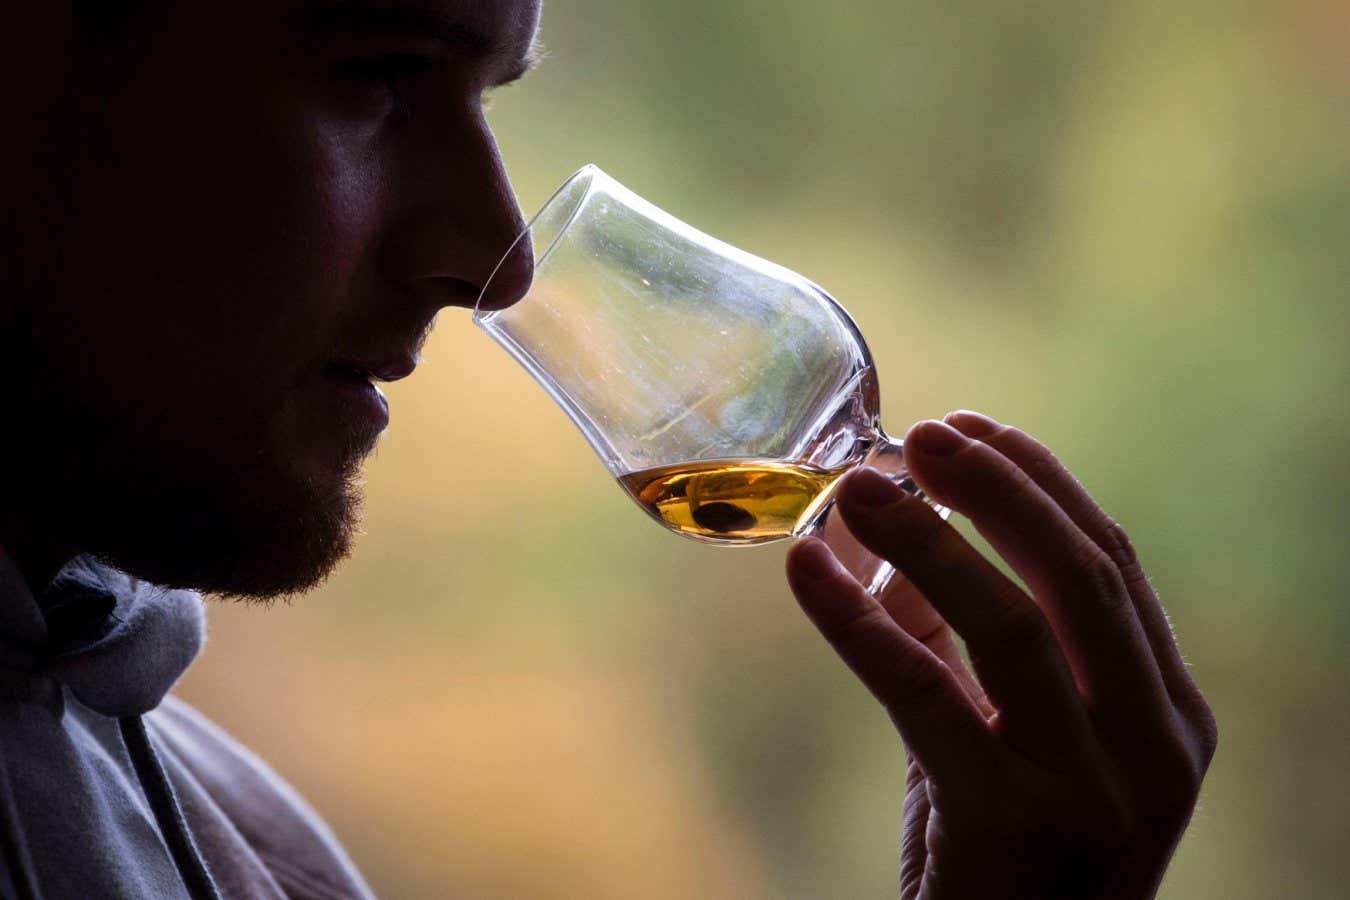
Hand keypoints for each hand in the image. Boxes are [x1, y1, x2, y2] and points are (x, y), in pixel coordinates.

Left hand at [785, 411, 1216, 898]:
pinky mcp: (1010, 820)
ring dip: (927, 539)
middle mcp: (1152, 744)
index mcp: (1169, 712)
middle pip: (1080, 575)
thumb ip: (963, 635)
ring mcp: (1091, 786)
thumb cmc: (1012, 850)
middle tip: (922, 434)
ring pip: (1012, 623)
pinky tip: (807, 570)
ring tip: (856, 487)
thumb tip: (881, 523)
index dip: (1039, 483)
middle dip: (997, 489)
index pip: (1113, 563)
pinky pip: (924, 691)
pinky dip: (857, 621)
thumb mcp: (1015, 735)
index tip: (971, 428)